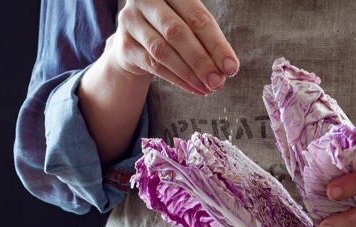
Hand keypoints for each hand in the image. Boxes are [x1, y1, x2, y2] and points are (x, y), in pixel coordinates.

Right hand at [113, 0, 238, 94]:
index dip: (216, 44)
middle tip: (218, 81)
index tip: (231, 67)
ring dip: (189, 74)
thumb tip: (228, 67)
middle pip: (177, 33)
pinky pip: (153, 65)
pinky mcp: (125, 44)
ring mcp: (131, 21)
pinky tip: (194, 88)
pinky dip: (177, 80)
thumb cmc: (171, 28)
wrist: (136, 38)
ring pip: (163, 51)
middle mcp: (146, 0)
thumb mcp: (189, 23)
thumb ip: (206, 39)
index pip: (197, 17)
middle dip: (201, 61)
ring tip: (208, 87)